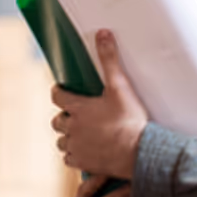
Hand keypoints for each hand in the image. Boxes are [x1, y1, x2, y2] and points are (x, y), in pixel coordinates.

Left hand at [51, 30, 147, 178]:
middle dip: (64, 118)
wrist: (139, 151)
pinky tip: (85, 152)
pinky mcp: (83, 163)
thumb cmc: (130, 119)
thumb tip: (103, 33)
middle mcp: (73, 128)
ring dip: (68, 137)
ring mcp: (77, 147)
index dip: (58, 92)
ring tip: (81, 135)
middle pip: (57, 122)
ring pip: (62, 142)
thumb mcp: (120, 86)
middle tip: (77, 116)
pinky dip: (74, 155)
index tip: (61, 91)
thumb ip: (110, 59)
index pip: (57, 96)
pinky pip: (69, 159)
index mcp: (79, 108)